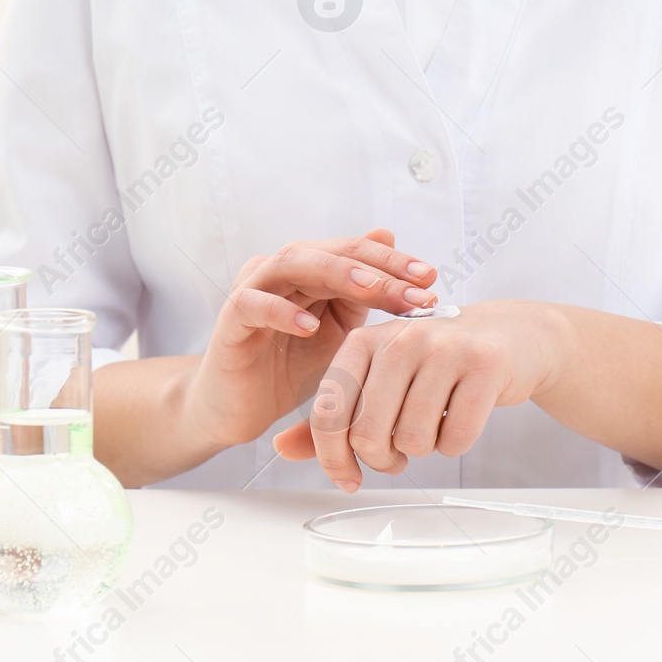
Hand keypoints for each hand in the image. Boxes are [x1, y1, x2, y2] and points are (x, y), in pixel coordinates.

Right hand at [182, 229, 438, 451]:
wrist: (238, 408)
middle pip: (333, 253)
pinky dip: (282, 311)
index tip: (432, 280)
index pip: (358, 253)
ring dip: (335, 273)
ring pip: (293, 264)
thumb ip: (367, 298)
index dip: (395, 263)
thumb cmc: (291, 368)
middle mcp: (282, 270)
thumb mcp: (343, 336)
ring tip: (370, 289)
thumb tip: (404, 268)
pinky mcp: (229, 320)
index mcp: (312, 271)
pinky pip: (252, 304)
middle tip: (416, 286)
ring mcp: (254, 290)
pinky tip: (310, 325)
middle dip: (378, 268)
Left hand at [272, 300, 568, 490]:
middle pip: (368, 434)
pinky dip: (456, 444)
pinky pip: (456, 438)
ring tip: (434, 426)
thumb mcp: (380, 379)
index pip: (329, 412)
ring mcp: (445, 348)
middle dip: (383, 459)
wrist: (511, 337)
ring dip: (424, 450)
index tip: (349, 479)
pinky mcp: (485, 365)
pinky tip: (461, 420)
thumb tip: (282, 447)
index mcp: (365, 339)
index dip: (333, 458)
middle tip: (398, 454)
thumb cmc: (436, 363)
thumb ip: (334, 414)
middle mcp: (401, 338)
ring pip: (413, 440)